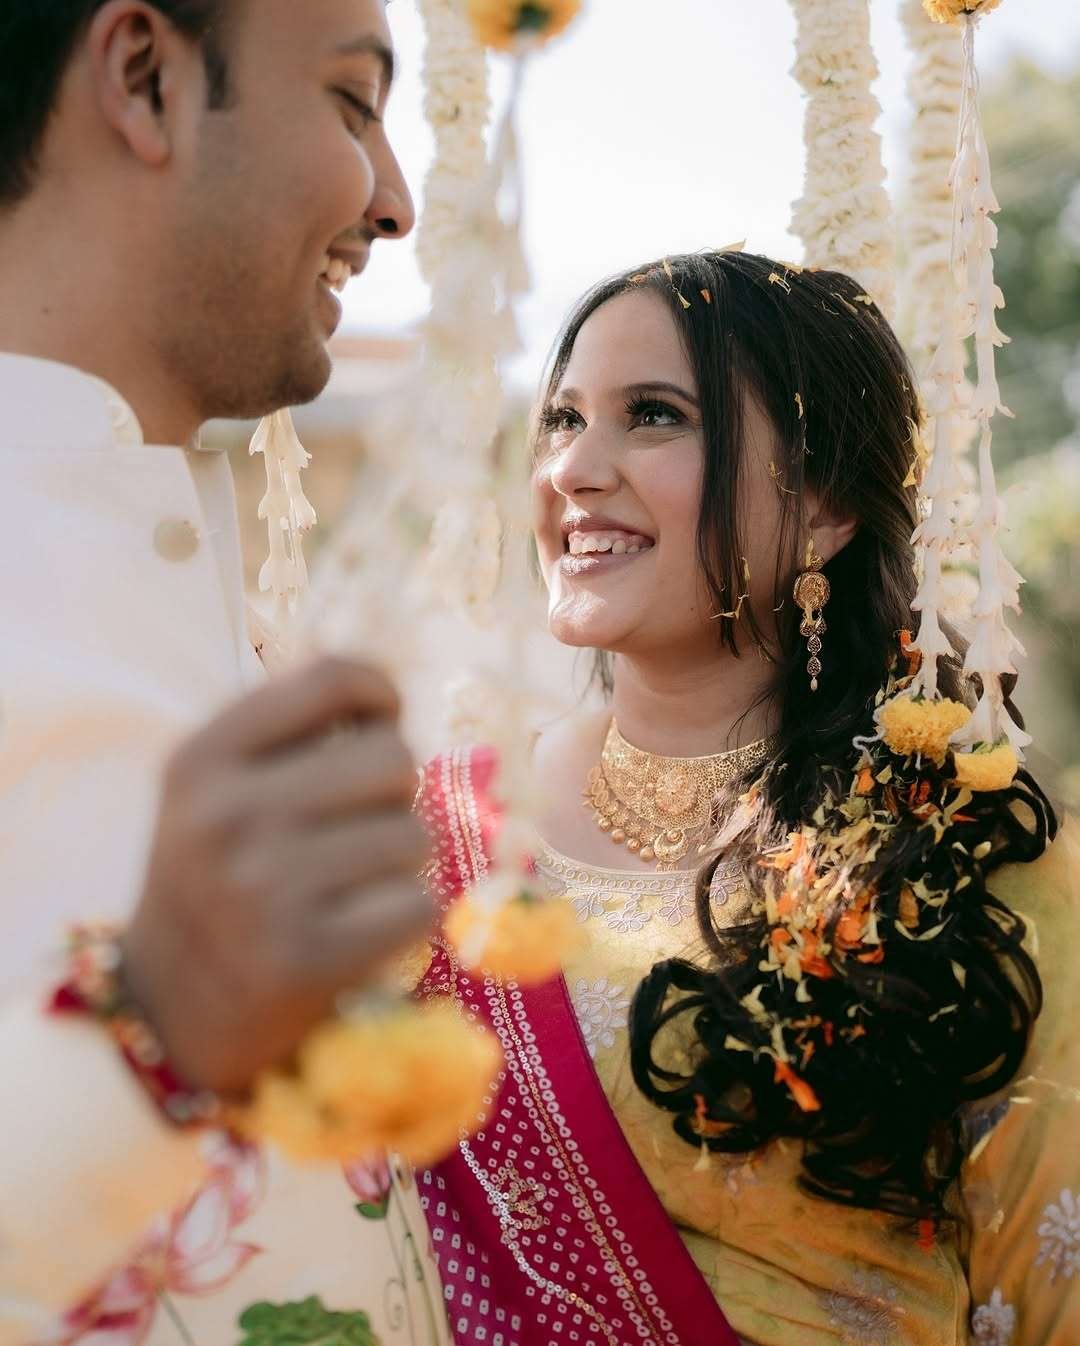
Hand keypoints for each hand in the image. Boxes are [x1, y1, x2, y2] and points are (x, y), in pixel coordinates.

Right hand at [123, 656, 432, 1094]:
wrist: (169, 1010)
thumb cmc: (214, 878)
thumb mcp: (213, 789)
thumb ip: (289, 730)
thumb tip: (388, 691)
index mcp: (201, 760)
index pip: (333, 679)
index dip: (381, 692)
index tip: (382, 718)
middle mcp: (227, 818)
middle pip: (392, 757)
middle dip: (393, 789)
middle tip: (359, 823)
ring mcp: (265, 892)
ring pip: (414, 834)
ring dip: (399, 858)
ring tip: (352, 880)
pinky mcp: (309, 960)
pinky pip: (418, 904)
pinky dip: (405, 915)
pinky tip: (360, 926)